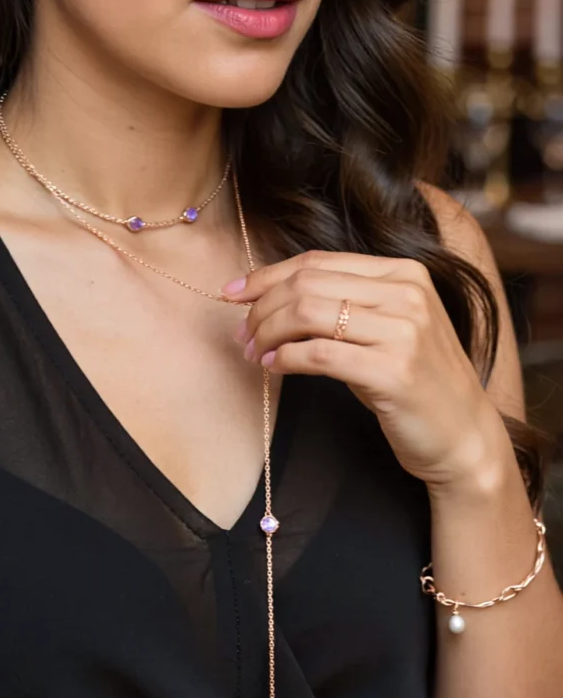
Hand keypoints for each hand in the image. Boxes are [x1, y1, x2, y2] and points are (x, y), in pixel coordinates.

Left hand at [224, 249, 497, 489]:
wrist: (464, 435)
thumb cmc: (414, 382)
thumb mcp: (385, 329)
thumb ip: (343, 303)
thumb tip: (269, 297)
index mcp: (404, 274)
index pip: (318, 262)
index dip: (267, 275)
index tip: (233, 292)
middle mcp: (407, 294)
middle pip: (307, 285)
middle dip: (262, 308)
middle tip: (242, 335)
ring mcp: (404, 331)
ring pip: (307, 315)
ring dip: (269, 333)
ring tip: (256, 353)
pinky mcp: (393, 371)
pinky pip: (319, 354)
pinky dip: (287, 360)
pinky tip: (275, 368)